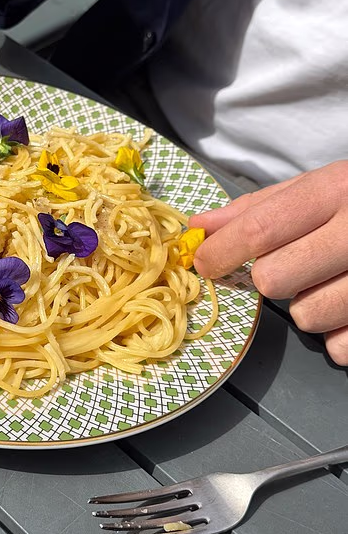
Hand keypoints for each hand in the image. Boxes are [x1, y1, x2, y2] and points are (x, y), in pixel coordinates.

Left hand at [189, 161, 347, 366]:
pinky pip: (340, 347)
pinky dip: (338, 335)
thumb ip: (258, 207)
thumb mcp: (320, 187)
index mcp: (338, 191)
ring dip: (308, 306)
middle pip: (274, 279)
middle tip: (297, 264)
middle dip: (273, 278)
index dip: (221, 252)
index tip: (205, 262)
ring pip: (305, 317)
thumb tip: (200, 227)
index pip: (259, 229)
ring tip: (333, 282)